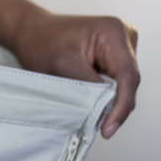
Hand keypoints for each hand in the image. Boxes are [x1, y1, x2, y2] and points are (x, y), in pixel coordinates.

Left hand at [11, 11, 139, 138]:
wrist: (31, 32)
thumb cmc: (42, 42)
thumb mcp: (64, 66)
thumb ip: (90, 88)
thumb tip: (107, 112)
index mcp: (113, 31)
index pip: (127, 76)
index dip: (121, 106)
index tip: (108, 129)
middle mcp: (124, 35)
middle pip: (129, 82)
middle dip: (115, 106)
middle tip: (99, 127)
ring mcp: (122, 45)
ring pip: (125, 84)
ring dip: (110, 101)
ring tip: (92, 114)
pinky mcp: (116, 55)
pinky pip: (118, 82)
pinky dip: (106, 94)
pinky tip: (92, 102)